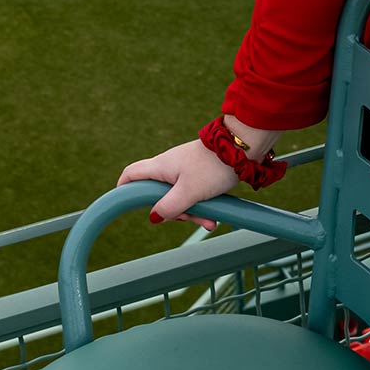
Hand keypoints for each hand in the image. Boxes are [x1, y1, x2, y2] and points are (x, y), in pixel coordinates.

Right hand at [117, 140, 239, 230]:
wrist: (244, 147)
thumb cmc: (214, 166)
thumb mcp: (189, 192)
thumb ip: (169, 207)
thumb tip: (154, 217)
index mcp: (161, 167)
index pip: (131, 175)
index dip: (124, 190)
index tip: (126, 206)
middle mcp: (170, 167)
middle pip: (158, 194)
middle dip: (171, 211)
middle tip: (186, 217)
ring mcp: (186, 170)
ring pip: (180, 197)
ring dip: (192, 212)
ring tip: (208, 221)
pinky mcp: (201, 173)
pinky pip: (196, 194)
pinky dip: (203, 206)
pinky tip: (214, 218)